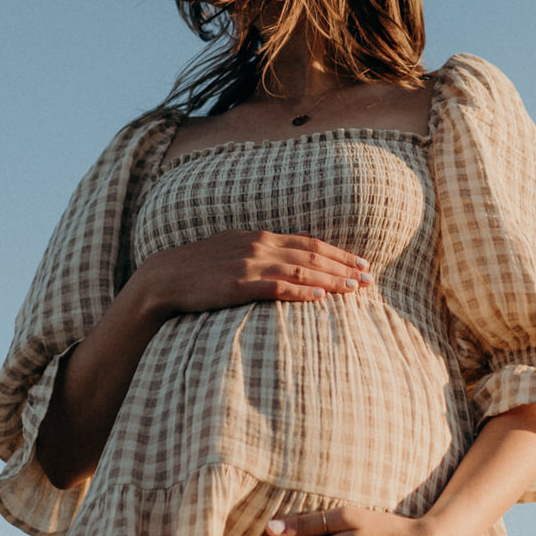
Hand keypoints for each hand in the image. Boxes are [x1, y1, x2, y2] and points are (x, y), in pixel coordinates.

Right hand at [128, 230, 370, 320]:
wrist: (165, 277)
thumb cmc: (201, 267)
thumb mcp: (236, 248)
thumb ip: (268, 249)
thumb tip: (300, 247)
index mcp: (261, 237)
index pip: (310, 243)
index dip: (338, 253)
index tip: (363, 264)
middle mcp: (260, 246)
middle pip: (312, 256)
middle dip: (344, 267)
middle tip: (370, 278)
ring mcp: (249, 265)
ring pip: (300, 271)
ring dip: (330, 280)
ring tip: (355, 290)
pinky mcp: (238, 284)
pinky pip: (276, 288)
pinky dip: (300, 292)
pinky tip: (320, 298)